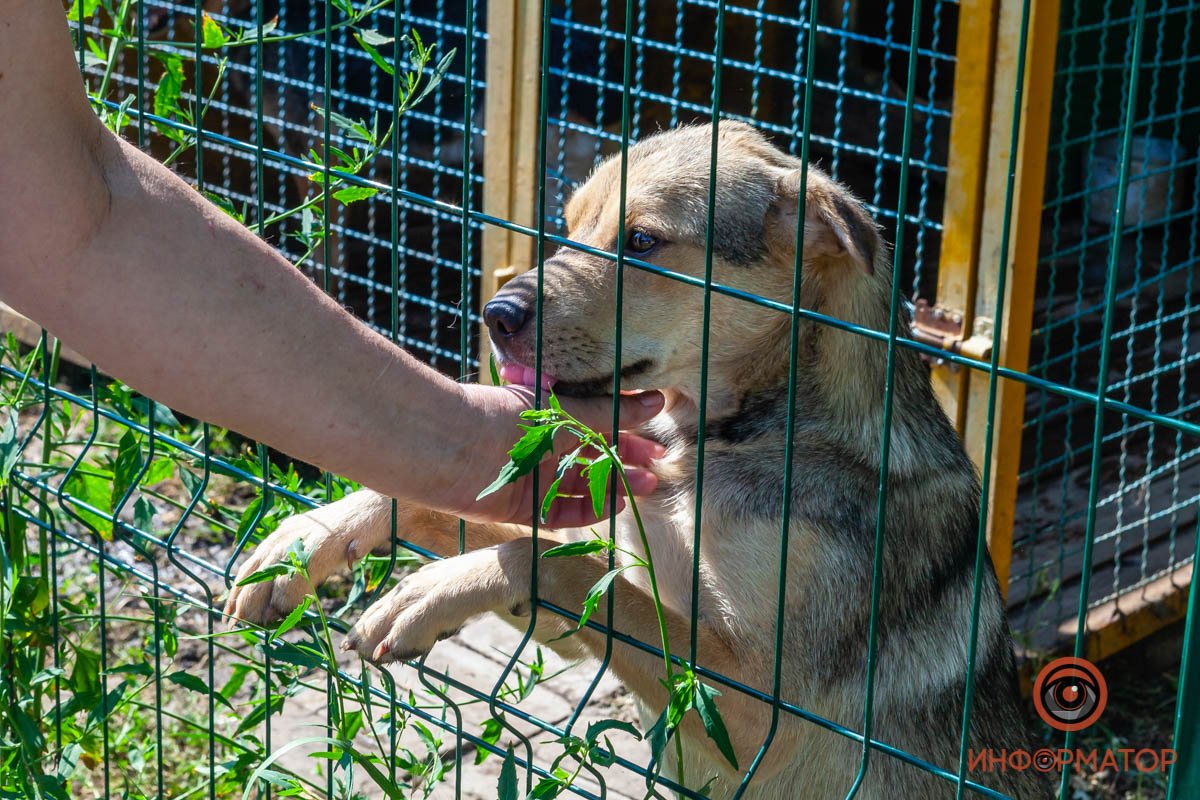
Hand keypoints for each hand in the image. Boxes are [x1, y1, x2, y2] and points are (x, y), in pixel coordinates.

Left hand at [455, 384, 665, 526]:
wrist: (453, 448)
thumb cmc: (505, 417)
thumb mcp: (565, 412)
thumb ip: (611, 411)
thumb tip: (657, 400)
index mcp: (550, 415)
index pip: (598, 423)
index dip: (629, 431)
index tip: (657, 439)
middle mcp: (543, 446)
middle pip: (593, 456)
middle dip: (626, 462)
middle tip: (657, 469)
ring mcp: (535, 477)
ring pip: (582, 484)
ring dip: (615, 485)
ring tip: (646, 485)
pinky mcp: (525, 506)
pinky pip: (563, 510)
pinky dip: (590, 507)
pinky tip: (615, 502)